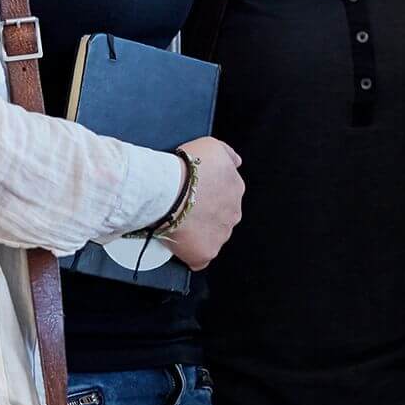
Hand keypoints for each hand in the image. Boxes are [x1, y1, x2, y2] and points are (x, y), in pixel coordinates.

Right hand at [163, 136, 243, 271]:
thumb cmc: (186, 168)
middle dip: (206, 215)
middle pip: (221, 217)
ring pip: (212, 236)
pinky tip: (180, 246)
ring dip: (199, 233)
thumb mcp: (213, 145)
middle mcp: (233, 213)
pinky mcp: (206, 252)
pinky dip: (192, 254)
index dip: (208, 197)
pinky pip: (200, 258)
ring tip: (178, 225)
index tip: (194, 195)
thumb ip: (228, 154)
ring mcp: (221, 234)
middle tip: (184, 210)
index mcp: (236, 189)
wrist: (168, 190)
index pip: (226, 196)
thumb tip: (236, 162)